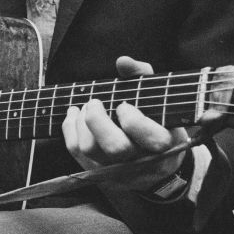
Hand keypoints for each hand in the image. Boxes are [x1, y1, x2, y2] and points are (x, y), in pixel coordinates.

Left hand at [62, 56, 187, 189]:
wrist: (158, 166)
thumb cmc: (158, 123)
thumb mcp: (159, 100)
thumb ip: (143, 76)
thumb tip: (123, 61)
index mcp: (163, 144)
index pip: (147, 135)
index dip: (131, 118)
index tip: (124, 105)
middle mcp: (140, 161)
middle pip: (114, 147)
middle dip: (97, 120)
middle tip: (95, 103)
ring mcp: (117, 171)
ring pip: (90, 149)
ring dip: (81, 123)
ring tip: (86, 108)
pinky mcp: (98, 172)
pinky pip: (76, 153)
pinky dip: (69, 130)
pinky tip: (74, 115)